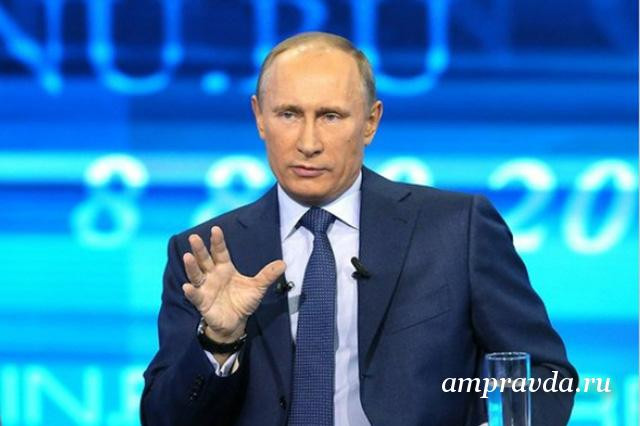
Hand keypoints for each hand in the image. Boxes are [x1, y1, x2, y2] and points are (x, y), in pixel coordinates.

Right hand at [182, 226, 285, 341]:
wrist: (236, 323)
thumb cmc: (243, 301)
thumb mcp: (258, 287)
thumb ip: (267, 275)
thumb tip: (283, 263)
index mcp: (225, 268)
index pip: (220, 252)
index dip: (218, 241)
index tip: (215, 229)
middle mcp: (212, 275)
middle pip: (205, 260)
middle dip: (199, 249)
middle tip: (194, 237)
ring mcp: (205, 288)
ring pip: (196, 275)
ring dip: (191, 266)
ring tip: (187, 256)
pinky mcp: (202, 302)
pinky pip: (195, 296)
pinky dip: (191, 292)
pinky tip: (187, 287)